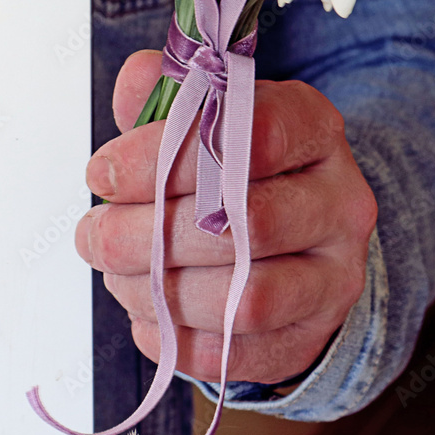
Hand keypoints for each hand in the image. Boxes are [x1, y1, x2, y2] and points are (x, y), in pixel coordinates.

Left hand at [75, 50, 377, 384]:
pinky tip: (149, 316)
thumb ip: (172, 95)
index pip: (252, 132)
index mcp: (314, 128)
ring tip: (118, 276)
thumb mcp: (214, 117)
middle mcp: (340, 200)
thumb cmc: (246, 174)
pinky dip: (178, 341)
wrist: (303, 240)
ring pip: (245, 297)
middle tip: (94, 234)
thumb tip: (136, 81)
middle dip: (148, 234)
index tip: (104, 171)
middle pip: (248, 222)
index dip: (166, 154)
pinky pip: (239, 353)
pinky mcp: (312, 333)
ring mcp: (335, 274)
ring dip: (158, 291)